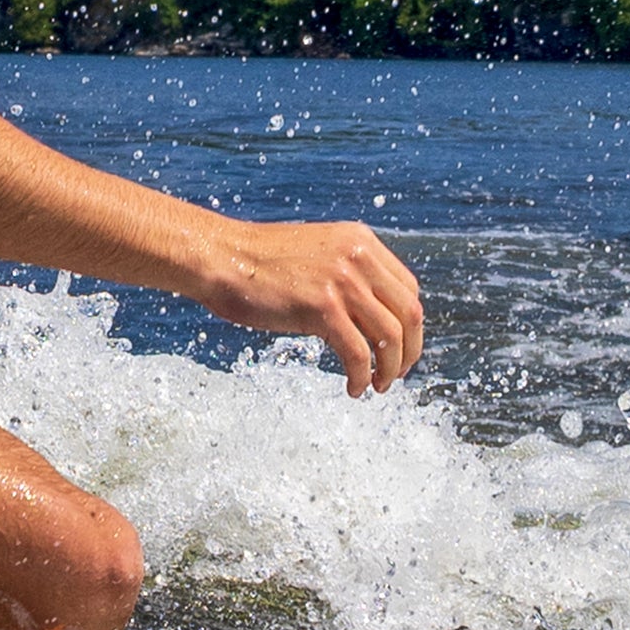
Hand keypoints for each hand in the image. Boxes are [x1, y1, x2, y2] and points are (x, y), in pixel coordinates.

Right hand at [195, 218, 423, 396]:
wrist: (220, 256)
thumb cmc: (256, 261)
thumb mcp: (315, 253)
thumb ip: (344, 271)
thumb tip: (366, 311)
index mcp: (360, 241)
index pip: (409, 288)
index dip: (409, 323)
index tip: (399, 346)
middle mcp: (358, 257)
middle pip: (410, 313)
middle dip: (409, 351)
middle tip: (398, 373)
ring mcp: (342, 282)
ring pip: (390, 337)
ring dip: (390, 369)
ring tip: (378, 386)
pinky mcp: (322, 308)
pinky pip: (358, 354)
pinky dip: (362, 377)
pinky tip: (353, 388)